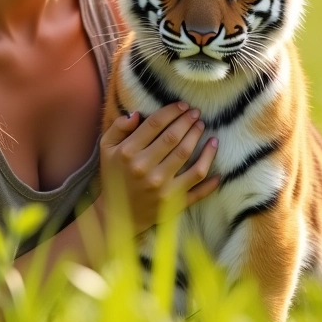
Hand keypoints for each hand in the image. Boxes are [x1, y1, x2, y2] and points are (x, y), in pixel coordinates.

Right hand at [99, 102, 218, 235]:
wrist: (118, 215)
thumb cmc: (114, 177)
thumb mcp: (106, 149)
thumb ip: (118, 127)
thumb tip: (137, 114)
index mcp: (129, 153)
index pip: (155, 124)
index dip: (171, 112)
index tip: (182, 105)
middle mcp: (145, 169)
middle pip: (173, 138)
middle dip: (187, 122)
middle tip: (196, 113)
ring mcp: (162, 187)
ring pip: (187, 157)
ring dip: (198, 139)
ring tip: (203, 128)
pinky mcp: (174, 203)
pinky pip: (198, 189)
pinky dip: (211, 178)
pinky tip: (215, 161)